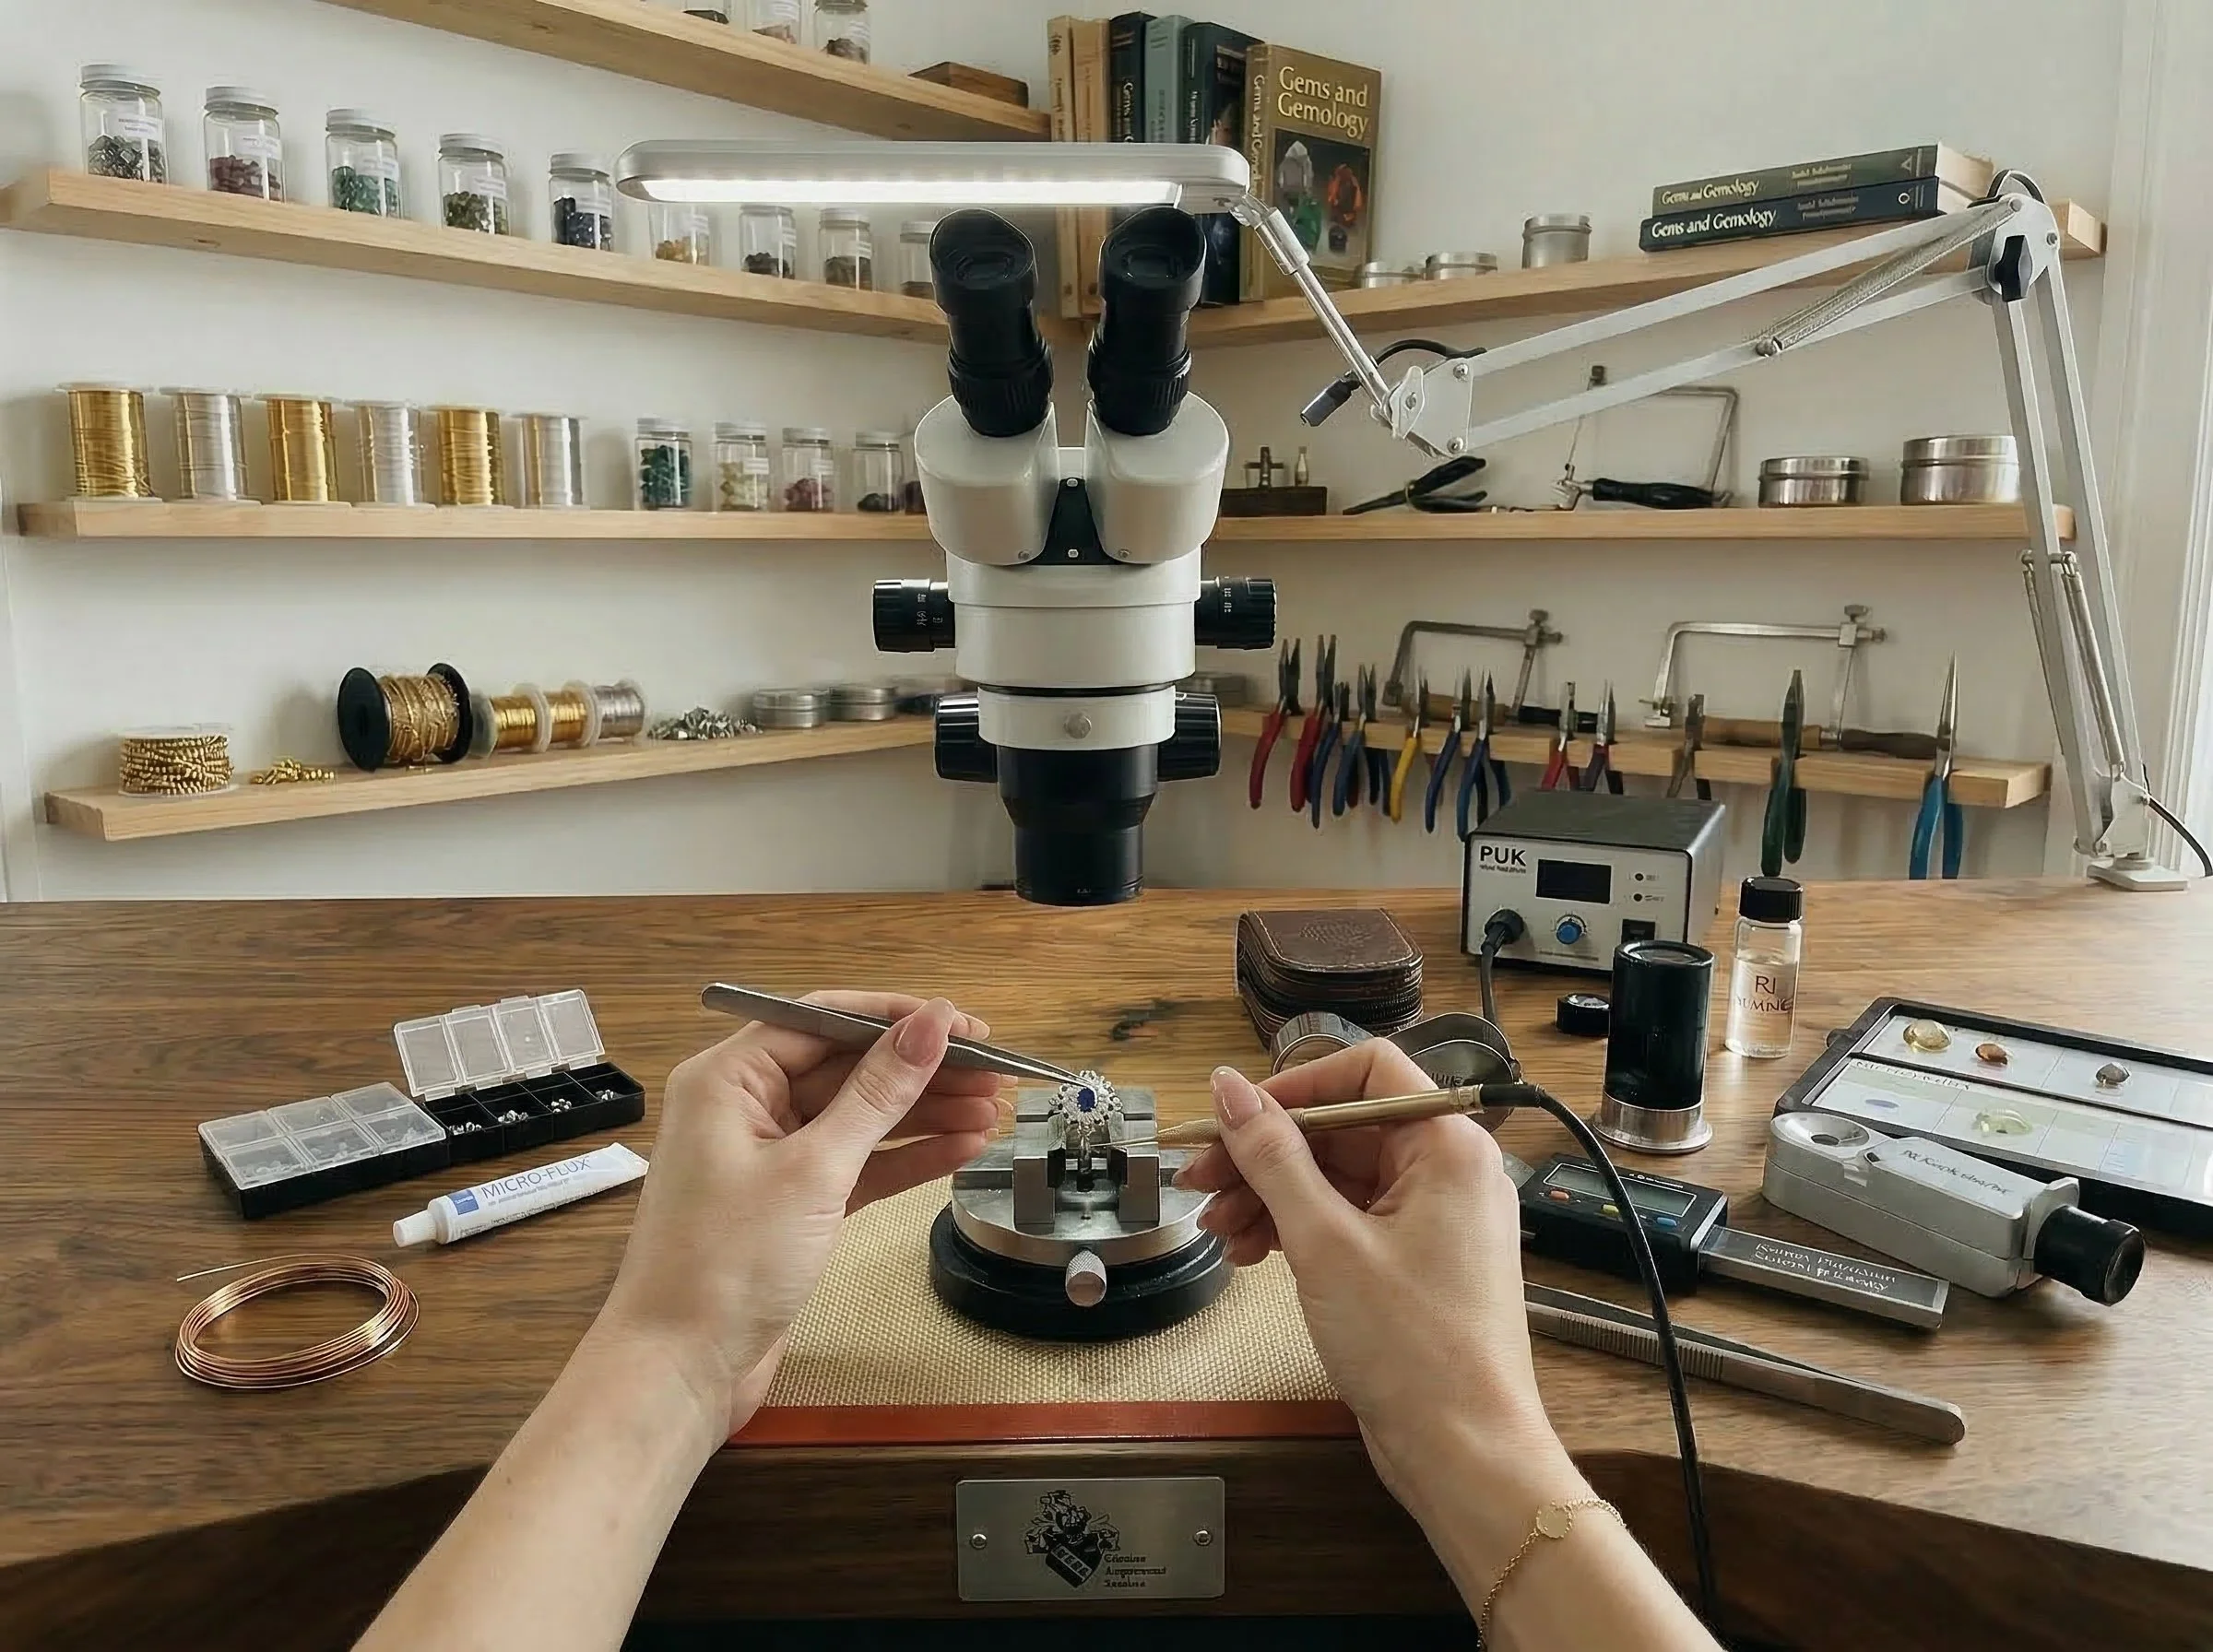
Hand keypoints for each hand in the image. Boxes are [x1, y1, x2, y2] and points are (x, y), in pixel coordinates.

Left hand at [591, 993, 1002, 1439]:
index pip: (824, 1019)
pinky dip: (906, 1157)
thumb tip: (932, 1025)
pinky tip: (961, 1148)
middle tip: (996, 1074)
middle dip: (921, 1070)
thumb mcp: (813, 1169)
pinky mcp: (793, 1204)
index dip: (899, 1018)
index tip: (966, 1026)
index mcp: (728, 1079)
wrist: (681, 1368)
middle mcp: (745, 1107)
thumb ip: (878, 1094)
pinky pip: (859, 1163)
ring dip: (924, 1113)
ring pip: (859, 1116)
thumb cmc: (727, 1264)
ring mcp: (770, 1157)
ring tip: (992, 1111)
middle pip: (848, 1067)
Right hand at [1176, 1045, 1570, 1509]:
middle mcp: (1451, 1171)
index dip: (1293, 1089)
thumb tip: (1227, 1088)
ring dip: (1272, 1196)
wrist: (1464, 1453)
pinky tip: (1252, 1253)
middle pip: (1345, 1129)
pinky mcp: (1419, 1263)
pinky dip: (1300, 1230)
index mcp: (1449, 1146)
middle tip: (1199, 1182)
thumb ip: (1273, 1156)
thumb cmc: (1411, 1347)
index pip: (1367, 1071)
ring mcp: (1436, 1220)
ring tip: (1217, 1231)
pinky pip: (1351, 1220)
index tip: (1233, 1121)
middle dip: (1267, 1154)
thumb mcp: (1324, 1241)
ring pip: (1340, 1178)